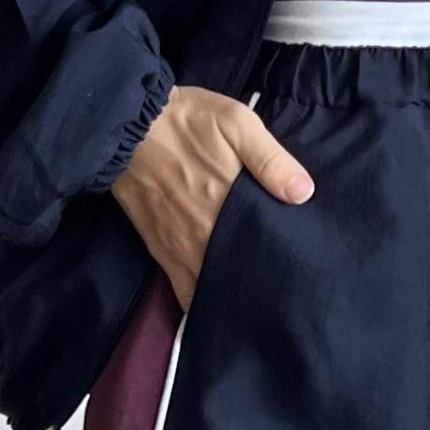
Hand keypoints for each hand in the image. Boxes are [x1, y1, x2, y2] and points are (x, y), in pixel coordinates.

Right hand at [110, 86, 313, 310]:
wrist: (126, 126)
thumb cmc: (186, 121)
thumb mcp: (236, 123)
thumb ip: (270, 159)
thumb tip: (303, 193)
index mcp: (230, 209)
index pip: (266, 252)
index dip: (284, 264)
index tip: (298, 269)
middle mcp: (207, 239)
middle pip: (243, 278)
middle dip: (262, 287)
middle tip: (282, 291)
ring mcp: (184, 253)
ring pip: (217, 292)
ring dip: (235, 299)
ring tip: (255, 304)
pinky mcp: (164, 257)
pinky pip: (187, 295)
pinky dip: (204, 305)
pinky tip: (219, 307)